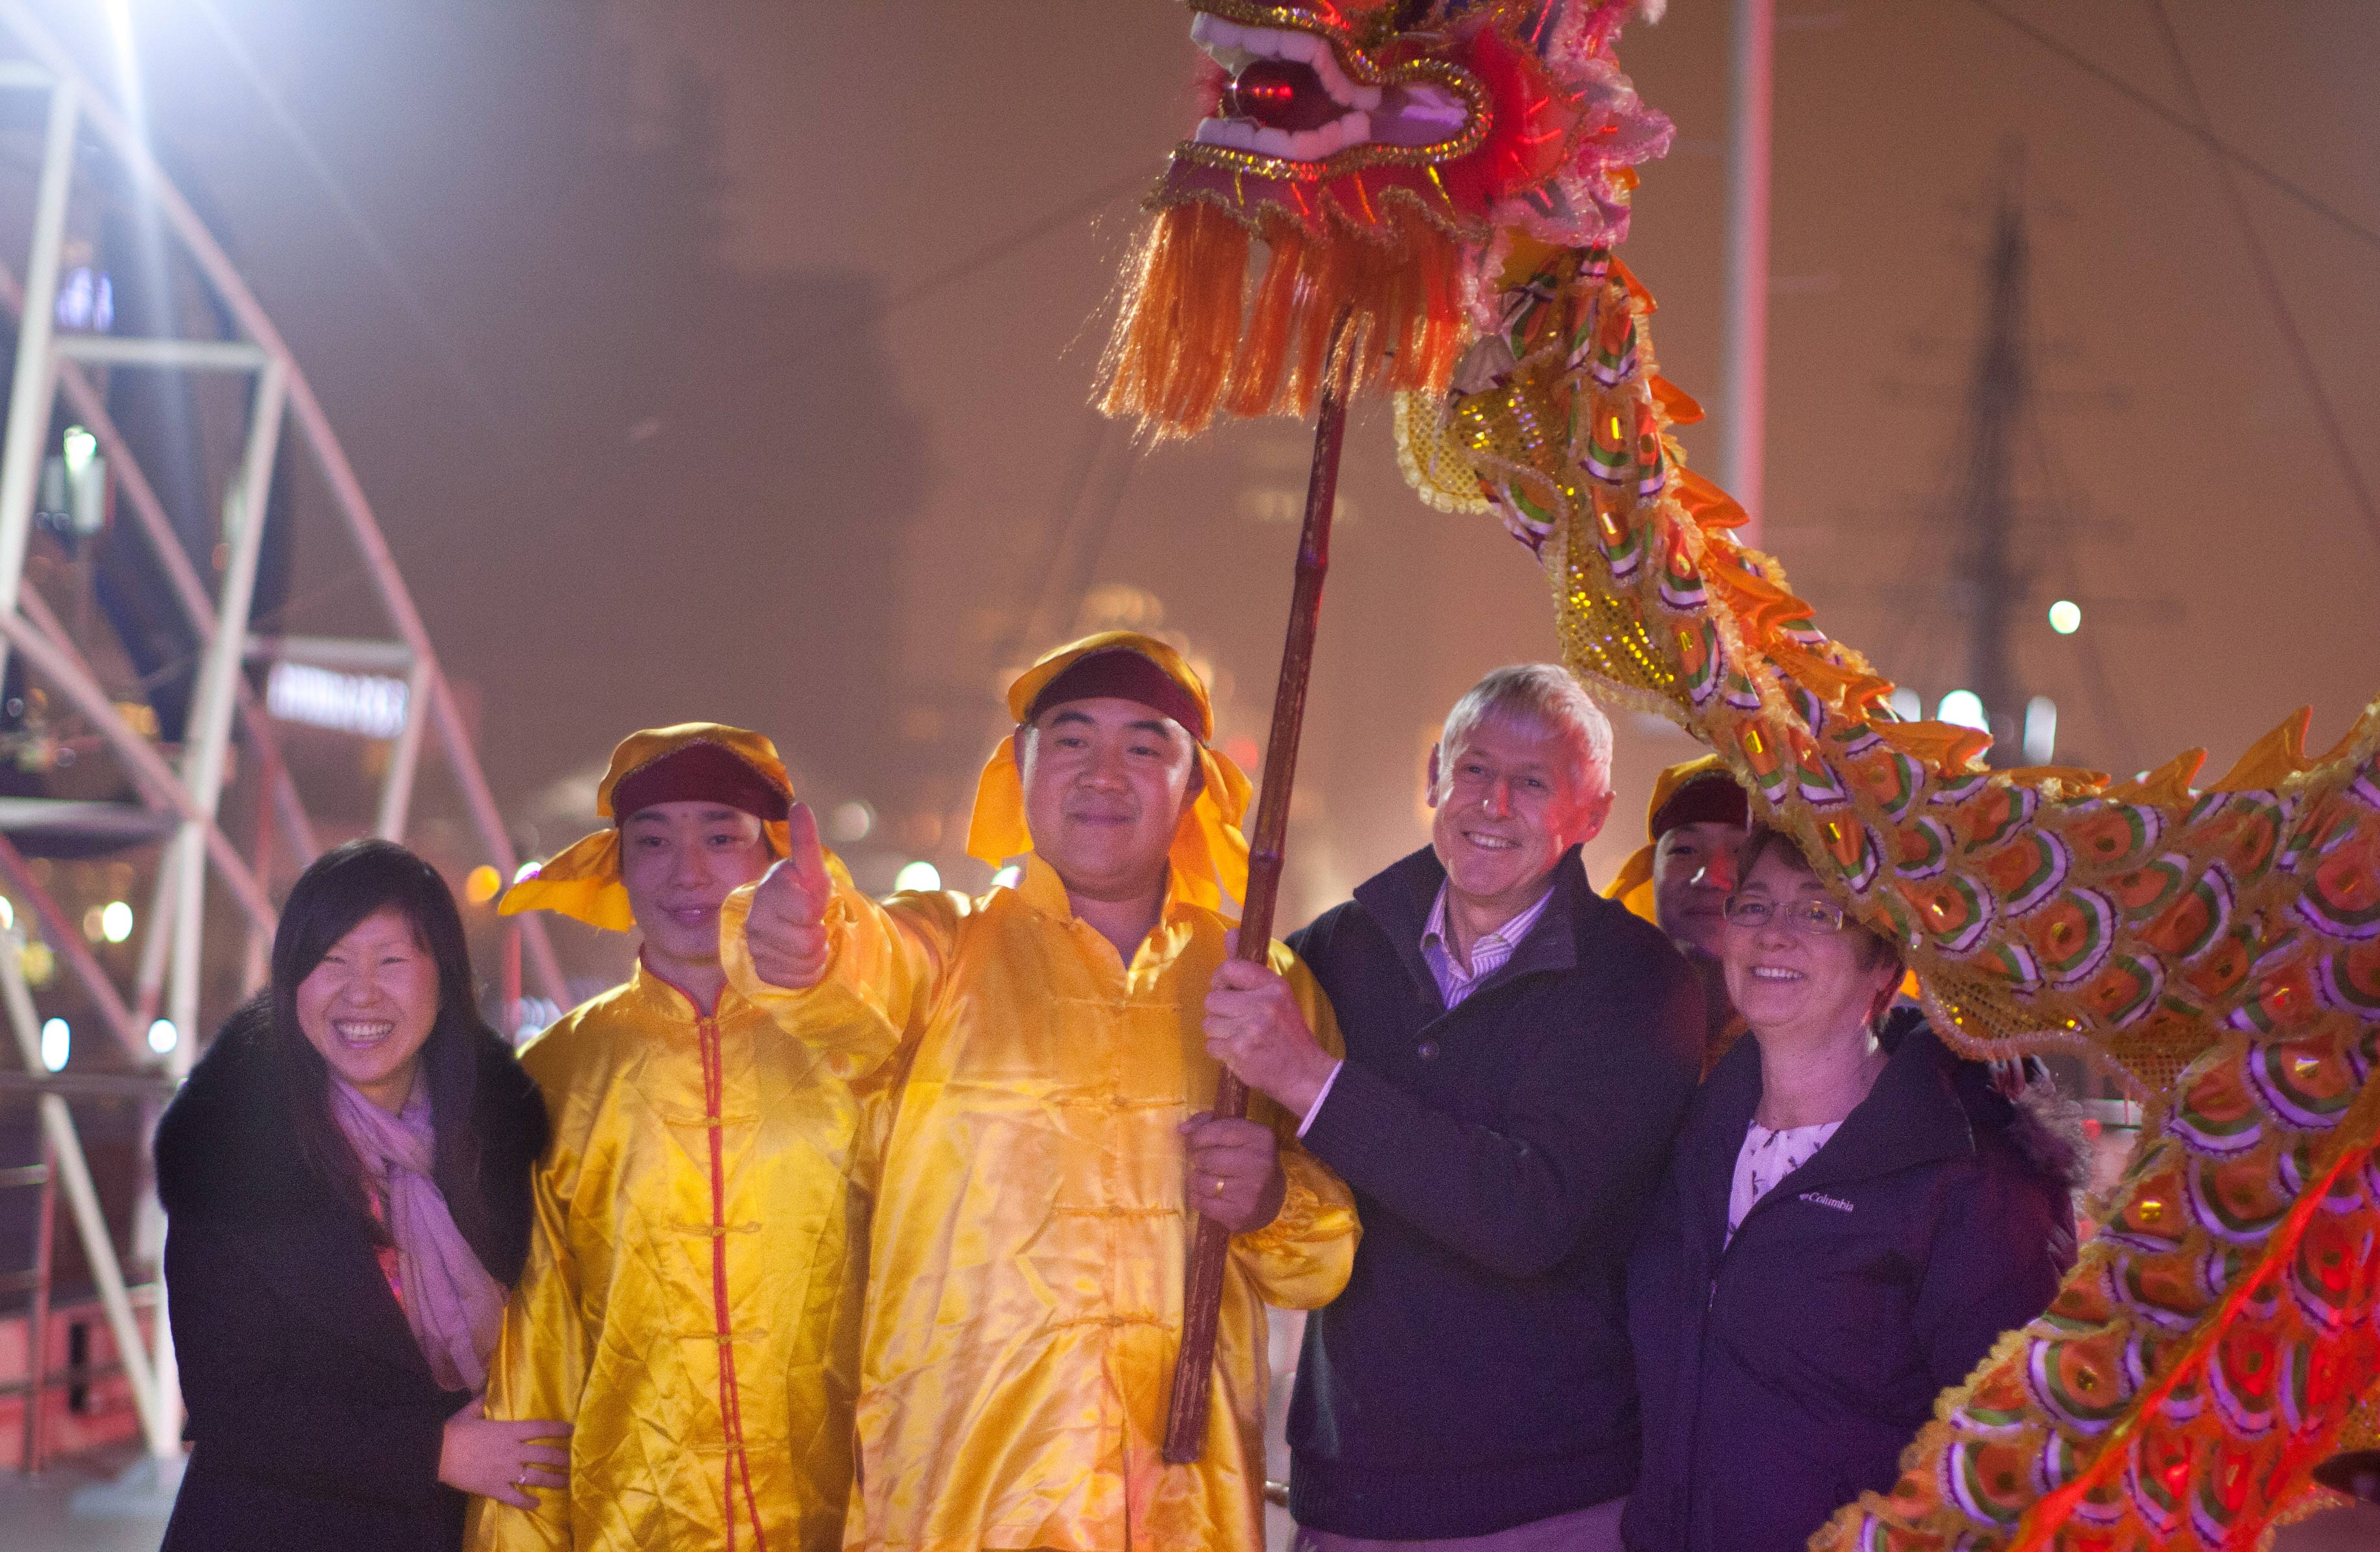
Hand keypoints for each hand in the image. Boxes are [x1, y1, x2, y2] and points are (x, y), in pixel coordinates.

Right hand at [438, 1395, 569, 1508]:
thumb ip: (481, 1402)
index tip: (572, 1430)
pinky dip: (528, 1502)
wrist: (436, 1455)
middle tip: (574, 1461)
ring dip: (554, 1480)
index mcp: (509, 1430)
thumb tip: (486, 1389)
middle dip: (563, 1458)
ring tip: (566, 1482)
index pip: (542, 1428)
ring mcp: (506, 1472)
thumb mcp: (469, 1411)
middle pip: (546, 1455)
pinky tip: (537, 1504)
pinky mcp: (495, 1488)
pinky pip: (516, 1497)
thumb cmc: (453, 1431)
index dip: (559, 1429)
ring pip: (537, 1477)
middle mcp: (513, 1451)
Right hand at [746, 802, 834, 988]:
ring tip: (809, 939)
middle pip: (808, 941)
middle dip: (820, 934)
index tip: (812, 899)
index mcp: (771, 889)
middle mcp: (756, 917)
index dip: (818, 908)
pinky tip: (800, 958)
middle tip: (814, 924)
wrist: (791, 924)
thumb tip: (800, 806)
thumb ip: (806, 842)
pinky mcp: (759, 970)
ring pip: (804, 962)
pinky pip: (796, 980)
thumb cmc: (804, 892)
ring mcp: (755, 945)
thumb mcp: (812, 870)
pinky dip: (807, 972)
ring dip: (816, 954)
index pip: (807, 908)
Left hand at [1181, 1112, 1286, 1232]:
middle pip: (1206, 1158)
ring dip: (1197, 1179)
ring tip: (1206, 1178)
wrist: (1273, 1198)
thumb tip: (1183, 1129)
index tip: (1197, 1143)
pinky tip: (1208, 1195)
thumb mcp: (1238, 1133)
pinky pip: (1202, 1203)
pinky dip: (1198, 1198)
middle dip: (1198, 1159)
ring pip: (1201, 1181)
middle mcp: (1260, 1163)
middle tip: (1203, 1163)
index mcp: (1261, 1138)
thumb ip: (1209, 1123)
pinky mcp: (1241, 1214)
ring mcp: (1251, 1191)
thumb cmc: (1249, 1159)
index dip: (1198, 1137)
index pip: (1216, 1131)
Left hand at [1204, 951, 1337, 1118]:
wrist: (1304, 1074)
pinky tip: (1238, 1053)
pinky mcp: (1239, 1052)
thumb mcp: (1277, 995)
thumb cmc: (1288, 1034)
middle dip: (1220, 1012)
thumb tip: (1229, 933)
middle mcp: (1263, 1004)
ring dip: (1219, 1033)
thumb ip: (1249, 967)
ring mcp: (1250, 1029)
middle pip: (1212, 999)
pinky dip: (1220, 1052)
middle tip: (1238, 1022)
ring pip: (1208, 1023)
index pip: (1230, 968)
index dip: (1220, 980)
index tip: (1225, 990)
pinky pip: (1211, 1046)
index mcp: (1274, 986)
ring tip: (1239, 1038)